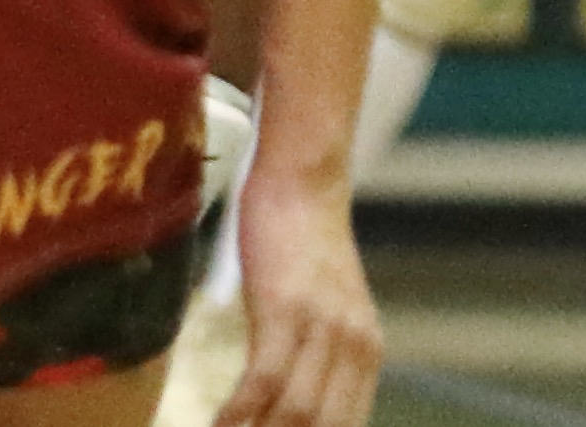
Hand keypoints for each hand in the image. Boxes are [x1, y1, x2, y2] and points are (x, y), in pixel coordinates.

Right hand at [215, 155, 385, 426]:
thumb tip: (293, 413)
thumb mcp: (325, 313)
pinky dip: (237, 414)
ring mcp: (323, 327)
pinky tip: (218, 426)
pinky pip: (263, 380)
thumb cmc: (303, 250)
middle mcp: (355, 346)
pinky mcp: (286, 308)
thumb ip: (321, 362)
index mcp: (366, 353)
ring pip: (295, 415)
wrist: (303, 183)